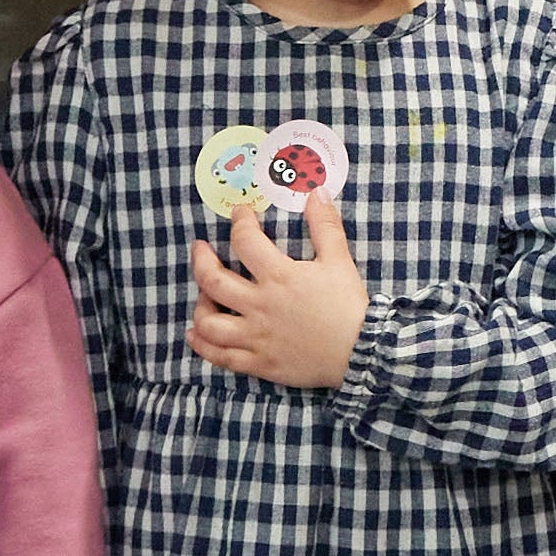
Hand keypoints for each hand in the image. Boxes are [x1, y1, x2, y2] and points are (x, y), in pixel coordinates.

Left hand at [189, 192, 370, 390]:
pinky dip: (203, 346)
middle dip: (201, 260)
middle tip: (200, 248)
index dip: (239, 222)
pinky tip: (196, 335)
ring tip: (204, 295)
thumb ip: (325, 225)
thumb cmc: (348, 306)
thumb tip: (316, 193)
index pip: (245, 241)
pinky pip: (221, 357)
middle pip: (213, 281)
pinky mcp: (258, 362)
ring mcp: (255, 336)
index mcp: (278, 276)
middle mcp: (259, 305)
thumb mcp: (339, 260)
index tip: (240, 214)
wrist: (360, 353)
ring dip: (200, 306)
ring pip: (209, 323)